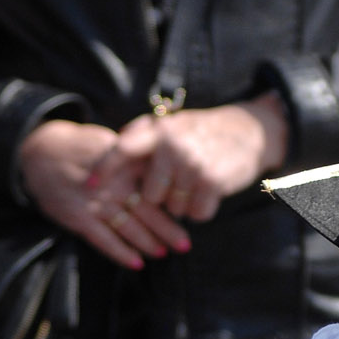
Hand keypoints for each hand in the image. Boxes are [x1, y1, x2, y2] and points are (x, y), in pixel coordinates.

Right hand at [18, 119, 183, 269]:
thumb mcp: (110, 143)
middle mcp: (113, 184)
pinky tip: (137, 263)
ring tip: (164, 253)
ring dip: (149, 243)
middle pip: (147, 210)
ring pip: (129, 227)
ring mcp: (96, 202)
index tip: (190, 213)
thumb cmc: (81, 148)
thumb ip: (135, 158)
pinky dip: (121, 253)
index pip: (155, 185)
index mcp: (123, 164)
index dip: (174, 201)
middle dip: (168, 229)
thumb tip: (167, 168)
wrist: (39, 151)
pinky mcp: (79, 217)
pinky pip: (105, 240)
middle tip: (185, 244)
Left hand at [86, 96, 288, 223]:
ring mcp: (192, 165)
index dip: (104, 169)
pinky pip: (197, 214)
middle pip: (150, 195)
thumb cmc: (205, 132)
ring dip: (185, 204)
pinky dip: (203, 209)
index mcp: (159, 131)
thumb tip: (115, 143)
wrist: (249, 132)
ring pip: (174, 208)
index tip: (88, 187)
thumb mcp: (174, 124)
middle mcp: (172, 146)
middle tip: (179, 184)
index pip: (122, 149)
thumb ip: (145, 134)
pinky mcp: (212, 182)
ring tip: (197, 184)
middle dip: (162, 197)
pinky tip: (210, 192)